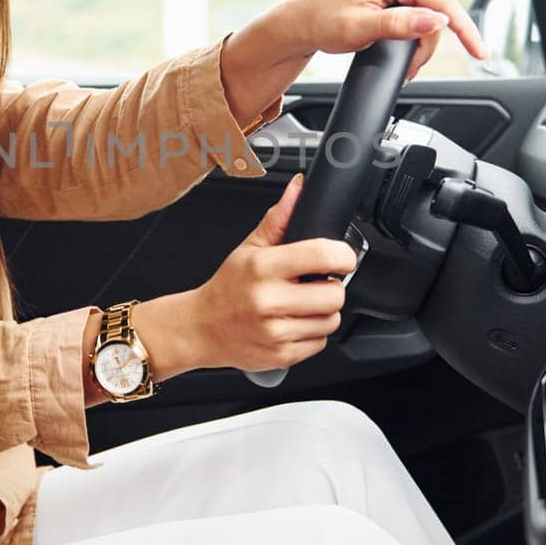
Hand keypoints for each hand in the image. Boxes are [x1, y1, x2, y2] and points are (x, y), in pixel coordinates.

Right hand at [182, 174, 357, 372]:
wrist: (202, 328)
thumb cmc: (228, 287)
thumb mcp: (250, 247)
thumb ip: (279, 218)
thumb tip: (299, 189)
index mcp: (263, 268)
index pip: (322, 255)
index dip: (343, 255)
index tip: (342, 257)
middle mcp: (268, 300)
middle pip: (334, 294)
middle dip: (331, 288)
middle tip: (313, 285)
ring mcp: (275, 331)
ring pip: (331, 320)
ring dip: (323, 313)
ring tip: (300, 305)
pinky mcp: (281, 355)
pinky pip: (321, 343)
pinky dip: (313, 334)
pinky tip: (293, 324)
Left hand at [271, 0, 487, 80]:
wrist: (304, 18)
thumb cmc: (325, 24)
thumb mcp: (361, 31)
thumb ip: (401, 25)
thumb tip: (438, 21)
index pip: (443, 0)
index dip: (465, 31)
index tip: (481, 53)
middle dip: (433, 32)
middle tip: (411, 60)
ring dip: (429, 17)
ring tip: (405, 41)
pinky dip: (424, 1)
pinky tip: (410, 16)